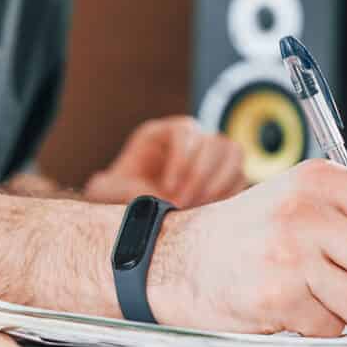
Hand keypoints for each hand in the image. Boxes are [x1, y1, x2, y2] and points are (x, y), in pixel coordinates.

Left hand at [84, 116, 246, 208]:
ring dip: (220, 182)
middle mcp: (189, 139)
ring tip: (199, 209)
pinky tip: (209, 212)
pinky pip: (240, 176)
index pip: (185, 130)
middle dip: (200, 175)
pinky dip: (229, 194)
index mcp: (161, 134)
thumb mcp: (107, 191)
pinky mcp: (223, 176)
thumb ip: (117, 190)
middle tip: (183, 205)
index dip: (181, 158)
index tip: (168, 189)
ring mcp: (209, 156)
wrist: (132, 216)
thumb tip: (143, 194)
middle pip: (213, 140)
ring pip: (233, 152)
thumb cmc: (117, 198)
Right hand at [145, 159, 346, 335]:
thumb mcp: (302, 202)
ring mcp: (291, 255)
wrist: (180, 257)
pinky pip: (334, 328)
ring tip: (326, 297)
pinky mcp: (277, 296)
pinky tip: (296, 306)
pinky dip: (321, 326)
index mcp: (321, 180)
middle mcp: (307, 211)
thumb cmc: (247, 233)